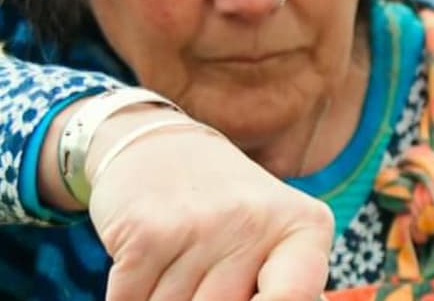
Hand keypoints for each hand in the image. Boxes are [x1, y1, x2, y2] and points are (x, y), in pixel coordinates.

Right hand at [84, 106, 334, 300]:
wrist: (159, 148)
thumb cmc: (225, 211)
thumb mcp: (274, 238)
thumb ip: (284, 285)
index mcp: (303, 225)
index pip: (293, 296)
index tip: (250, 300)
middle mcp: (254, 221)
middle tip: (202, 272)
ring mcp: (200, 225)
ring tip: (173, 263)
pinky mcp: (146, 232)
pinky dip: (130, 296)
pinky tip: (142, 265)